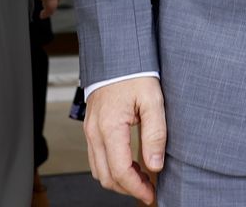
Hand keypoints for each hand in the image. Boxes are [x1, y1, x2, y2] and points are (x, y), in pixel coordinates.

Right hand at [85, 77, 166, 202]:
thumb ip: (155, 134)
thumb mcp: (153, 100)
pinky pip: (97, 157)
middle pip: (106, 176)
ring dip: (119, 180)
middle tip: (149, 189)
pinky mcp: (91, 128)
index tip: (151, 195)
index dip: (136, 188)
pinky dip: (112, 167)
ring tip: (142, 178)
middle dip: (127, 188)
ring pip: (98, 170)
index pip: (120, 171)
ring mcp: (90, 131)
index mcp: (110, 127)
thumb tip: (155, 165)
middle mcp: (94, 132)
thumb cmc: (135, 72)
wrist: (116, 53)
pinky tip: (130, 163)